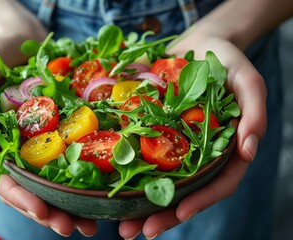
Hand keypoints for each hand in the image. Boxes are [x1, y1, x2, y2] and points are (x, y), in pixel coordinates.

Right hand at [0, 21, 96, 238]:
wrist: (23, 38)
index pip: (4, 179)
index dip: (21, 198)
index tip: (43, 213)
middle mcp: (17, 149)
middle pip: (31, 188)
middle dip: (50, 211)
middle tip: (73, 228)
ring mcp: (40, 143)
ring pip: (52, 181)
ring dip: (69, 205)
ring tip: (90, 223)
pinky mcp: (61, 132)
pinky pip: (71, 157)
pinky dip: (83, 177)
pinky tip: (99, 192)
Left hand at [119, 25, 266, 238]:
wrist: (200, 43)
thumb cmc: (228, 62)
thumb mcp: (248, 81)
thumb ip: (254, 112)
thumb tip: (249, 150)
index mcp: (222, 149)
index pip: (216, 183)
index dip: (200, 200)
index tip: (178, 212)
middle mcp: (197, 153)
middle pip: (182, 191)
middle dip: (161, 214)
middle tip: (134, 233)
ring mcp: (174, 144)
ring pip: (158, 181)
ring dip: (139, 205)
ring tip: (117, 223)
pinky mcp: (154, 132)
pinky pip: (140, 154)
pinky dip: (126, 171)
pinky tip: (107, 186)